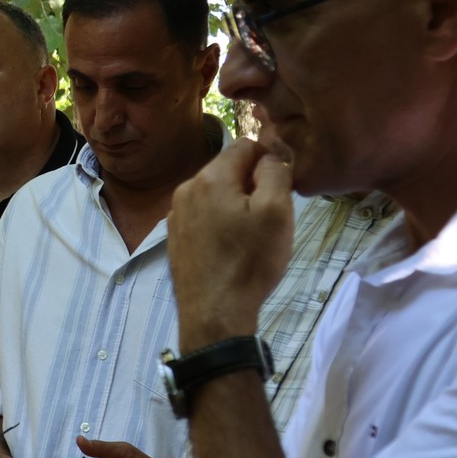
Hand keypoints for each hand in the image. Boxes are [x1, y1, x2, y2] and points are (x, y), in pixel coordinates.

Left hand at [169, 139, 294, 349]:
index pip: (244, 145)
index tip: (281, 185)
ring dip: (236, 203)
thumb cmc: (250, 261)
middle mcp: (185, 189)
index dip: (269, 159)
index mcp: (209, 178)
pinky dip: (220, 222)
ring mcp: (176, 215)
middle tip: (269, 215)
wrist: (214, 312)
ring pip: (216, 193)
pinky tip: (232, 247)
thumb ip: (275, 173)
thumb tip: (269, 156)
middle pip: (228, 169)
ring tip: (252, 235)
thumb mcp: (276, 211)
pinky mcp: (175, 237)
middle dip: (252, 183)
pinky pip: (203, 215)